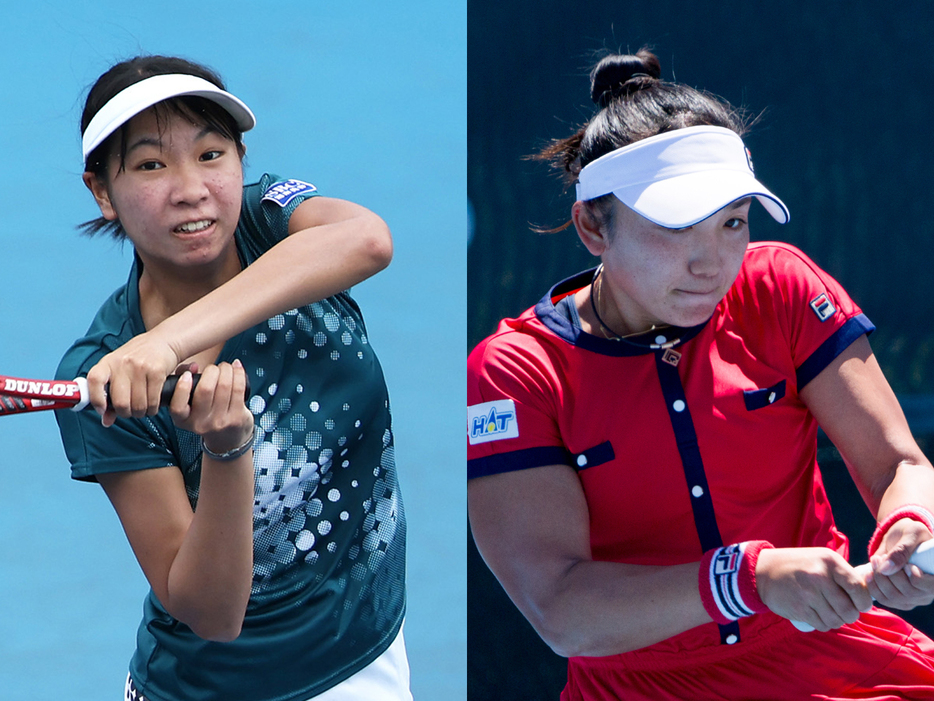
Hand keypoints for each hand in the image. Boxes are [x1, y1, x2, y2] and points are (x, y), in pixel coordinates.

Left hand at [86, 331, 181, 425]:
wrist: (163, 341)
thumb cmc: (138, 358)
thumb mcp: (120, 371)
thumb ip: (111, 395)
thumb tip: (106, 421)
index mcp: (108, 363)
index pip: (94, 381)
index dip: (96, 399)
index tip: (102, 410)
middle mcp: (122, 364)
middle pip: (120, 402)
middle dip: (126, 413)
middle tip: (130, 411)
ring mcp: (140, 367)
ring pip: (138, 406)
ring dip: (141, 413)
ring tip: (143, 407)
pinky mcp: (157, 372)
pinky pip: (153, 402)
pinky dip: (153, 409)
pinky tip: (153, 405)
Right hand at [168, 360, 254, 455]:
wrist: (227, 439)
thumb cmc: (205, 415)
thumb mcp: (189, 406)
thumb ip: (184, 384)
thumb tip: (193, 367)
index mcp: (183, 420)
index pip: (177, 406)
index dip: (182, 387)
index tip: (187, 375)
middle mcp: (200, 423)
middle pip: (205, 389)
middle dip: (211, 371)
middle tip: (214, 368)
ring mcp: (219, 422)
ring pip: (224, 386)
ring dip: (226, 370)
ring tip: (226, 367)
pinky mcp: (237, 418)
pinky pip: (238, 389)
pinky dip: (238, 373)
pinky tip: (237, 367)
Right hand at [755, 547, 872, 631]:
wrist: (763, 571)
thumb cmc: (798, 565)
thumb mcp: (821, 559)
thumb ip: (843, 574)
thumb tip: (866, 597)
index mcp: (830, 562)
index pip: (859, 589)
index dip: (863, 602)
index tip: (860, 604)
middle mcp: (820, 577)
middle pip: (849, 610)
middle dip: (850, 615)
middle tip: (843, 610)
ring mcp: (809, 594)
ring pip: (836, 620)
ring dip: (836, 620)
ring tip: (829, 612)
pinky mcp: (799, 608)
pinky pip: (822, 625)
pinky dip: (823, 624)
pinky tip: (818, 615)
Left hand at [867, 518, 933, 609]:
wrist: (899, 538)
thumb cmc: (910, 534)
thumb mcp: (911, 534)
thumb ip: (902, 550)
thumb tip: (887, 569)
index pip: (930, 587)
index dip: (917, 579)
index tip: (907, 565)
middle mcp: (927, 592)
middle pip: (908, 592)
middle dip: (890, 574)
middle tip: (880, 557)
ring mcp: (912, 599)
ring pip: (893, 597)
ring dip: (879, 578)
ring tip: (875, 560)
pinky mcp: (897, 599)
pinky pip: (883, 599)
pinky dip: (873, 586)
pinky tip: (869, 572)